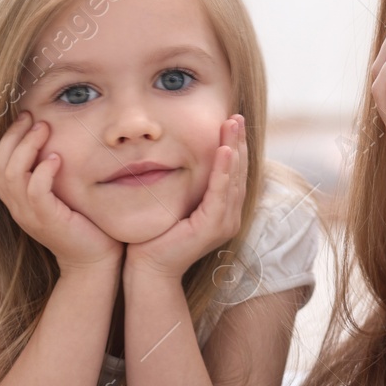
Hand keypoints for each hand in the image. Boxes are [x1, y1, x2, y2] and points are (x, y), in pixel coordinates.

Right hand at [0, 112, 122, 271]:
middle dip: (14, 137)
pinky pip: (35, 192)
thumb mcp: (63, 194)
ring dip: (27, 148)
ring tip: (44, 130)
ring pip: (13, 175)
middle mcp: (17, 208)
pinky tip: (56, 158)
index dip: (8, 139)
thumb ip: (53, 173)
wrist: (94, 260)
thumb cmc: (84, 224)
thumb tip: (58, 140)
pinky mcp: (46, 221)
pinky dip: (42, 172)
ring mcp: (29, 216)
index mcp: (17, 201)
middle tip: (33, 118)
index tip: (26, 117)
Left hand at [125, 115, 247, 281]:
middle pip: (238, 171)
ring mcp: (224, 223)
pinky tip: (224, 150)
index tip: (231, 121)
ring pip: (233, 178)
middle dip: (238, 141)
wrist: (147, 268)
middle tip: (236, 116)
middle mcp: (229, 216)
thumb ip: (185, 186)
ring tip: (233, 125)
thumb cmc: (155, 237)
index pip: (233, 173)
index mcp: (223, 211)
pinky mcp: (213, 227)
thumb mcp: (175, 203)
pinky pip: (220, 192)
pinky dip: (223, 170)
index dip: (235, 146)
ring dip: (234, 148)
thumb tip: (179, 158)